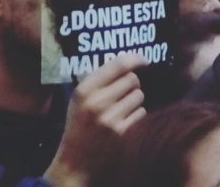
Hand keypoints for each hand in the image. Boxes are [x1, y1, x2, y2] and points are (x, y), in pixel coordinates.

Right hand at [44, 53, 146, 186]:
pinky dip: (136, 113)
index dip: (136, 59)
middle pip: (132, 79)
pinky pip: (141, 112)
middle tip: (124, 90)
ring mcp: (110, 118)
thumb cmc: (80, 122)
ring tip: (122, 106)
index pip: (118, 65)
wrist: (75, 160)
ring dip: (135, 98)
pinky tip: (124, 119)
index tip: (144, 60)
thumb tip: (129, 60)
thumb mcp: (81, 96)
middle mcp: (97, 102)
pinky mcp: (121, 132)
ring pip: (139, 95)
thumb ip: (100, 77)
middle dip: (132, 83)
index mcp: (85, 89)